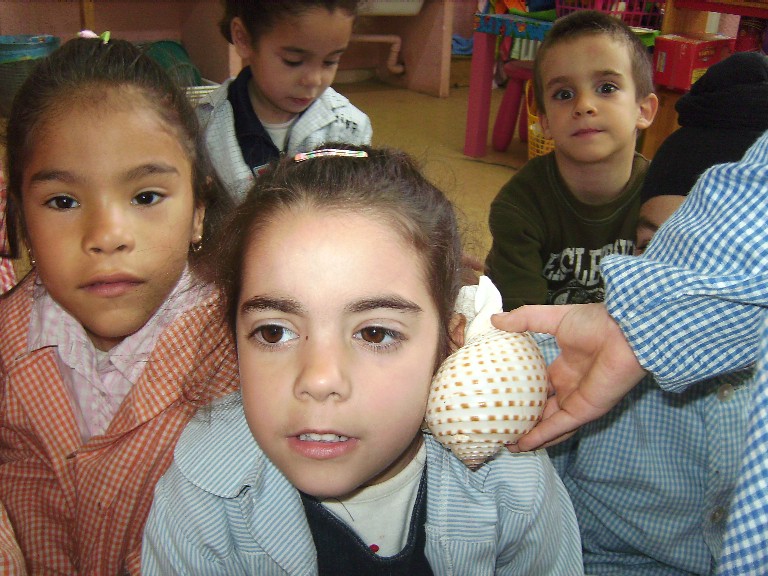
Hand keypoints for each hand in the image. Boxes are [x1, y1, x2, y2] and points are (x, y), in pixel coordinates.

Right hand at [492, 303, 646, 450]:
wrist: (624, 334)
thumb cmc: (595, 323)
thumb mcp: (554, 318)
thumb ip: (524, 320)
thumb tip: (496, 320)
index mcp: (565, 367)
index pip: (539, 385)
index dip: (522, 391)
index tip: (501, 396)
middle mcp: (569, 387)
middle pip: (542, 407)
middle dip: (524, 417)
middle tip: (500, 423)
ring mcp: (576, 401)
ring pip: (548, 423)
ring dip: (530, 434)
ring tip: (507, 442)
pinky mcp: (583, 411)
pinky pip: (558, 427)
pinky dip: (541, 437)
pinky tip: (522, 444)